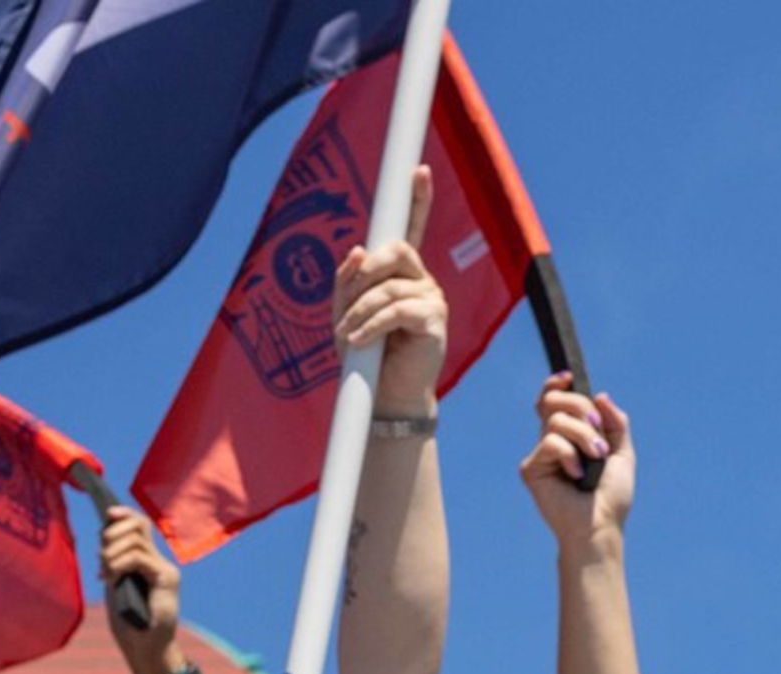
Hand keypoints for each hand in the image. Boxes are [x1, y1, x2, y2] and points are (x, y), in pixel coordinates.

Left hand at [95, 502, 185, 673]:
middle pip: (139, 524)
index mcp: (148, 561)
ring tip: (105, 573)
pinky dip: (119, 563)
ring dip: (112, 552)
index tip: (107, 514)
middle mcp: (159, 562)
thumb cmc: (129, 625)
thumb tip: (104, 536)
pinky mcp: (166, 579)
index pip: (140, 524)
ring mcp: (165, 569)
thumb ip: (113, 562)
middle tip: (101, 557)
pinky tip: (112, 578)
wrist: (145, 651)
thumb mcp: (115, 586)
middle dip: (113, 532)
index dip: (124, 514)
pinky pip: (139, 557)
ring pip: (136, 539)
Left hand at [335, 170, 447, 413]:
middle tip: (348, 302)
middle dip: (365, 272)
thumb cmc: (366, 354)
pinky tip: (360, 340)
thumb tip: (358, 249)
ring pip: (389, 286)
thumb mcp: (346, 312)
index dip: (417, 199)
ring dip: (360, 311)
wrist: (385, 395)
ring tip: (349, 335)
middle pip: (397, 249)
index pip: (412, 229)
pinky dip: (372, 324)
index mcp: (402, 273)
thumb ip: (348, 281)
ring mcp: (431, 298)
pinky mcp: (434, 320)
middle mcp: (421, 279)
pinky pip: (397, 310)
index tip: (418, 171)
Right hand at [518, 379, 631, 553]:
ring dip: (584, 436)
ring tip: (595, 458)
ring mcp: (541, 456)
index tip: (568, 379)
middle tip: (597, 428)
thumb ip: (616, 422)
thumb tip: (600, 395)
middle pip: (552, 401)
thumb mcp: (623, 452)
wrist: (600, 526)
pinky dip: (570, 454)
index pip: (555, 401)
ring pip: (555, 420)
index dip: (557, 385)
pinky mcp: (531, 469)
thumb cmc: (611, 497)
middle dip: (579, 407)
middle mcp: (552, 442)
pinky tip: (577, 475)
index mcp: (571, 436)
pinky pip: (550, 442)